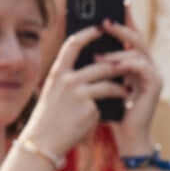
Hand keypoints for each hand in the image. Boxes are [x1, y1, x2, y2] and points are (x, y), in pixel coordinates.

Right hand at [21, 24, 127, 156]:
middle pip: (100, 64)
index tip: (100, 28)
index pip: (73, 44)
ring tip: (127, 88)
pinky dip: (113, 103)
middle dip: (117, 65)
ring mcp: (79, 94)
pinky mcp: (89, 108)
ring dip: (121, 85)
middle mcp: (68, 80)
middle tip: (127, 64)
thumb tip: (92, 66)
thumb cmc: (48, 118)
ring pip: (108, 82)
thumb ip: (68, 78)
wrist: (42, 142)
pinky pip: (106, 101)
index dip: (88, 33)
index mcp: (57, 73)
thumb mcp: (53, 93)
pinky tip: (119, 107)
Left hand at [95, 5, 162, 154]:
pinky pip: (142, 67)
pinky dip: (126, 64)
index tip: (117, 2)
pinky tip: (112, 65)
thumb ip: (101, 66)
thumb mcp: (103, 83)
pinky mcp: (155, 85)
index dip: (125, 18)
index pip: (131, 36)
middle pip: (136, 38)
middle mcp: (148, 65)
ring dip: (117, 50)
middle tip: (104, 21)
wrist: (126, 136)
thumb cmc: (113, 112)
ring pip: (138, 51)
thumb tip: (84, 48)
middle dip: (120, 27)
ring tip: (99, 53)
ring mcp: (154, 74)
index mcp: (136, 63)